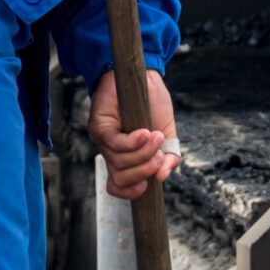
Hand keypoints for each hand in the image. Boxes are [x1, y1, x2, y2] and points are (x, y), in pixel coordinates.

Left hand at [88, 68, 178, 199]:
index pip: (118, 186)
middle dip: (144, 172)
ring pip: (120, 162)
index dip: (130, 192)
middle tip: (159, 157)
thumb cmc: (153, 105)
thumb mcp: (168, 136)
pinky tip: (145, 133)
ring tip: (156, 137)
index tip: (148, 186)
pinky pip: (115, 143)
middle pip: (120, 178)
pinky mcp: (99, 125)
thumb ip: (169, 158)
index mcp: (126, 159)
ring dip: (143, 153)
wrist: (145, 77)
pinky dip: (133, 142)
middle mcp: (111, 152)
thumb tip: (162, 177)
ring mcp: (103, 140)